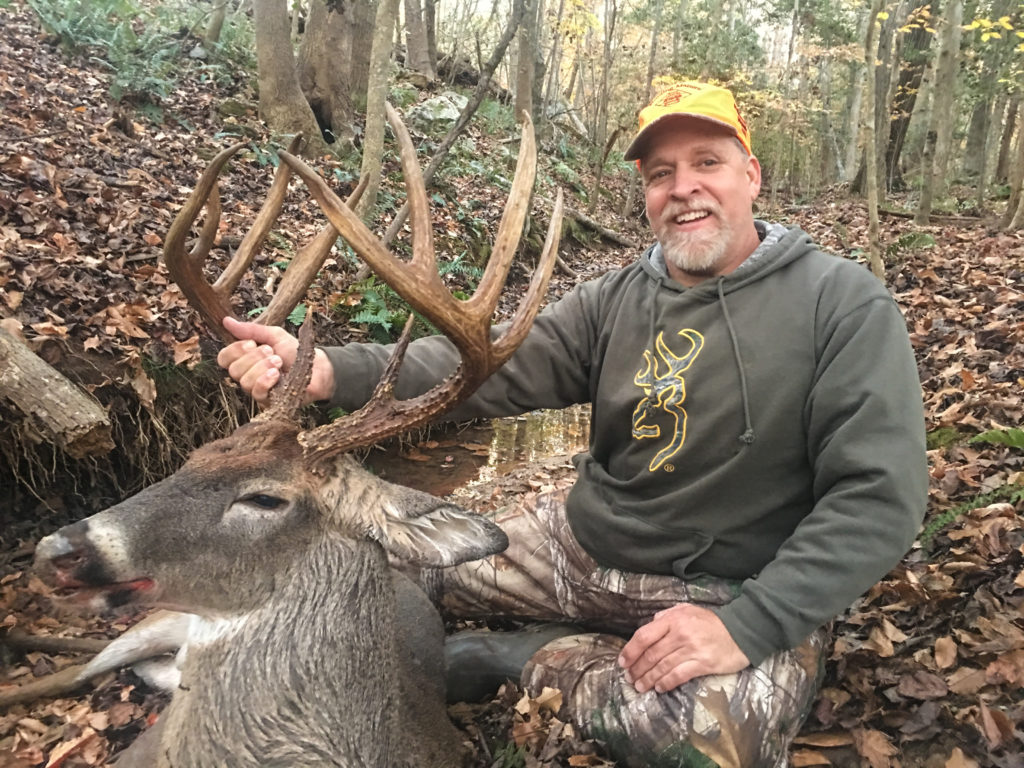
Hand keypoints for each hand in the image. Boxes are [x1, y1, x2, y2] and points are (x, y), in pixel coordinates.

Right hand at [217, 317, 335, 404]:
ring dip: (262, 367)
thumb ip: (250, 330)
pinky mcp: (267, 401)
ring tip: (279, 362)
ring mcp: (256, 390)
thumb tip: (226, 320)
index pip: (224, 358)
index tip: (252, 343)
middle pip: (233, 369)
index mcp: (245, 359)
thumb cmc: (294, 351)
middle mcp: (247, 376)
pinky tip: (277, 374)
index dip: (235, 350)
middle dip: (253, 357)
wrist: (317, 367)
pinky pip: (256, 392)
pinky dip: (265, 380)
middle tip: (272, 352)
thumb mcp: (273, 335)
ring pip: (244, 381)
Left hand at [617, 604, 749, 693]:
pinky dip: (666, 683)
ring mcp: (692, 649)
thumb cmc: (711, 622)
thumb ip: (667, 616)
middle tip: (629, 678)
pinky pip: (679, 676)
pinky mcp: (703, 664)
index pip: (644, 636)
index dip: (630, 650)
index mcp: (673, 619)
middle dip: (637, 668)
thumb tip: (650, 624)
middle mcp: (680, 634)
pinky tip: (659, 688)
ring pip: (662, 667)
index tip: (622, 662)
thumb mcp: (687, 610)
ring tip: (639, 686)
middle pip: (651, 654)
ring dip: (648, 679)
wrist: (740, 632)